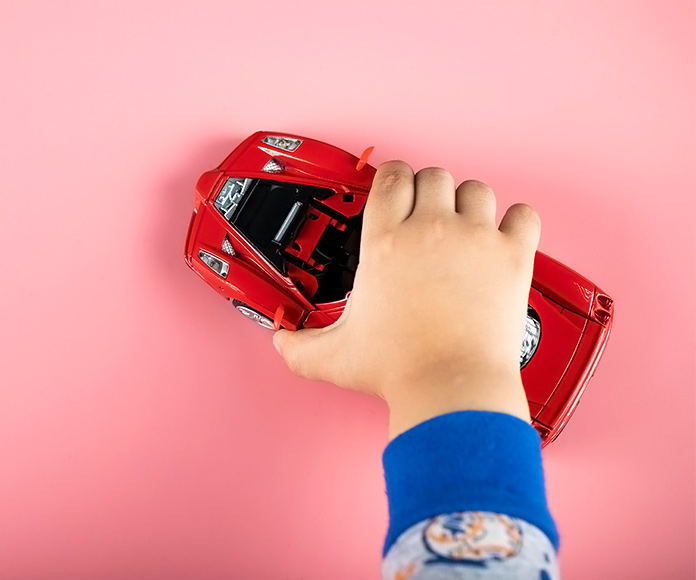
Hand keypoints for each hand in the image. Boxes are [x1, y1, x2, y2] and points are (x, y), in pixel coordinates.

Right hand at [273, 160, 540, 438]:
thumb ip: (299, 347)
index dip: (393, 179)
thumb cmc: (399, 370)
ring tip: (463, 227)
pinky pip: (524, 215)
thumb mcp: (334, 356)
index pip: (391, 178)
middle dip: (429, 191)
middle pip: (434, 176)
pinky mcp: (511, 257)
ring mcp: (474, 240)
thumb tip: (281, 343)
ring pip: (477, 190)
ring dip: (468, 204)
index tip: (395, 190)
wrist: (451, 389)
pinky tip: (504, 237)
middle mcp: (431, 231)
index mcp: (386, 243)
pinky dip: (517, 221)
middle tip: (428, 215)